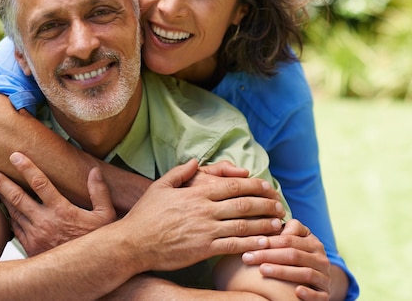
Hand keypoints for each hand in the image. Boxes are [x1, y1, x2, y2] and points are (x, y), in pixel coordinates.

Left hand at [0, 152, 116, 255]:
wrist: (85, 268)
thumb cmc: (96, 240)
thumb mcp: (106, 214)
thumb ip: (99, 192)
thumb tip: (94, 172)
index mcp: (62, 211)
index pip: (41, 184)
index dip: (27, 168)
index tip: (16, 157)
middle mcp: (44, 222)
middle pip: (18, 198)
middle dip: (2, 183)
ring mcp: (35, 236)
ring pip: (13, 213)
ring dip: (3, 198)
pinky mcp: (30, 247)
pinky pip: (15, 229)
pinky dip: (10, 217)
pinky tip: (8, 210)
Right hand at [118, 160, 287, 271]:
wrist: (132, 243)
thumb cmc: (145, 215)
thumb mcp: (160, 186)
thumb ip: (180, 172)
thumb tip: (194, 161)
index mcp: (197, 193)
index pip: (233, 186)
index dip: (254, 185)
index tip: (268, 186)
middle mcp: (204, 210)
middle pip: (243, 204)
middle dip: (265, 204)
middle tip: (280, 205)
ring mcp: (205, 231)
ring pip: (242, 225)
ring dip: (264, 224)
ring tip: (279, 223)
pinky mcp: (203, 250)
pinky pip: (232, 246)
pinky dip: (250, 243)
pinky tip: (263, 243)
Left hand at [241, 219, 330, 300]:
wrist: (321, 280)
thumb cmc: (301, 257)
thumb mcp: (299, 240)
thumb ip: (290, 229)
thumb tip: (278, 226)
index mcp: (314, 244)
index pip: (289, 240)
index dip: (269, 242)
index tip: (249, 244)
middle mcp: (321, 259)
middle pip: (294, 255)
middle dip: (269, 255)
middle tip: (247, 257)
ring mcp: (324, 278)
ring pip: (305, 273)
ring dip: (283, 272)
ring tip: (262, 270)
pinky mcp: (326, 295)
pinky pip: (318, 295)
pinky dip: (309, 293)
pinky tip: (296, 291)